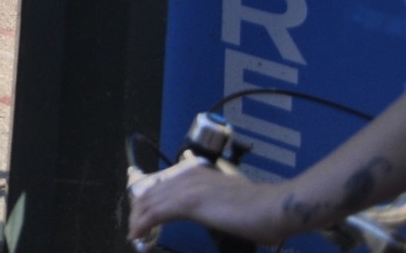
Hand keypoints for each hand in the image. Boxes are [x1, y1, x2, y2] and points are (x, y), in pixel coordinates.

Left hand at [126, 157, 279, 243]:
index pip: (160, 185)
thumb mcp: (226, 200)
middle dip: (138, 212)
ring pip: (148, 202)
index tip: (142, 217)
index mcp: (195, 173)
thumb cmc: (258, 211)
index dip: (147, 201)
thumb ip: (210, 202)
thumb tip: (208, 211)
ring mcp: (186, 188)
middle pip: (149, 193)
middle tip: (136, 230)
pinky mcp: (188, 202)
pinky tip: (138, 235)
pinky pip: (155, 213)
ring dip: (137, 220)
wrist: (273, 207)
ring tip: (135, 235)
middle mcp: (187, 175)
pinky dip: (142, 225)